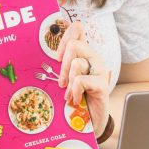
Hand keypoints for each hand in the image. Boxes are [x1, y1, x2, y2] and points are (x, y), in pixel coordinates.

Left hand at [55, 21, 110, 137]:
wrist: (92, 119)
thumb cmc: (77, 96)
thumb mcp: (67, 78)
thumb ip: (62, 64)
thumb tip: (47, 56)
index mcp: (84, 52)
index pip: (78, 29)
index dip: (64, 38)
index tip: (57, 57)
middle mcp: (93, 57)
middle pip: (74, 45)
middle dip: (63, 65)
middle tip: (61, 82)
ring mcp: (99, 70)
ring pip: (76, 63)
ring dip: (69, 81)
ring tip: (68, 94)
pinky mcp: (102, 84)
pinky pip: (81, 80)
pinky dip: (74, 91)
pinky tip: (75, 99)